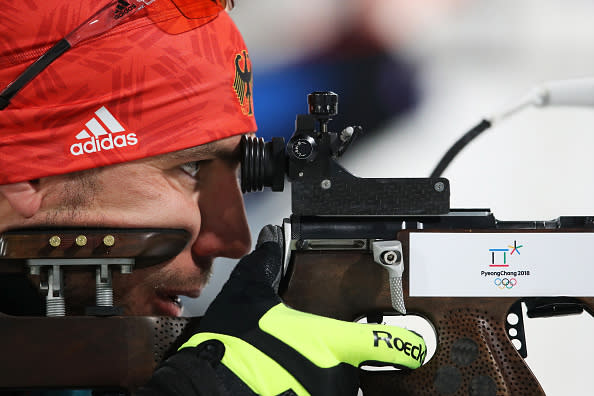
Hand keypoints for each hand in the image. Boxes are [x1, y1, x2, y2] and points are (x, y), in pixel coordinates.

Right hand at [139, 226, 425, 395]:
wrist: (205, 390)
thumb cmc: (230, 347)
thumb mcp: (248, 298)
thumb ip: (264, 269)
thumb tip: (267, 246)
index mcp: (329, 341)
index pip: (381, 342)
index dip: (403, 345)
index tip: (414, 346)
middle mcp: (334, 377)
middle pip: (349, 370)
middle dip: (326, 362)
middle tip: (294, 356)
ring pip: (330, 390)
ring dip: (311, 381)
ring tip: (279, 373)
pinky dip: (297, 392)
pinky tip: (274, 386)